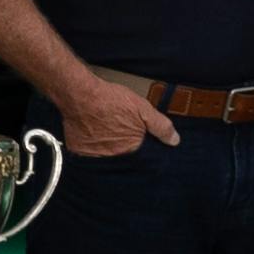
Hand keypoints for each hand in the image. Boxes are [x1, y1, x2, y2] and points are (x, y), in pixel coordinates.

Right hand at [56, 76, 179, 158]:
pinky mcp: (79, 150)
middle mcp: (113, 156)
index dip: (140, 149)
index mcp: (130, 149)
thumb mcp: (143, 108)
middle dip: (123, 148)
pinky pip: (88, 154)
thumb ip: (161, 126)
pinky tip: (93, 133)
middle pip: (122, 157)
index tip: (137, 141)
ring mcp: (94, 155)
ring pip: (105, 157)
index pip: (141, 159)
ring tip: (105, 131)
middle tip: (118, 131)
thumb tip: (175, 141)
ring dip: (108, 148)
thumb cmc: (110, 100)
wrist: (80, 95)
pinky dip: (92, 147)